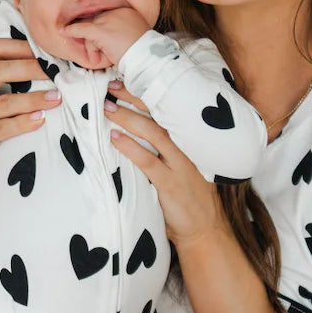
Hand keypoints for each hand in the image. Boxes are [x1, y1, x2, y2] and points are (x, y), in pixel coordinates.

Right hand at [0, 37, 61, 182]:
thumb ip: (7, 81)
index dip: (21, 47)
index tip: (46, 51)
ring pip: (3, 102)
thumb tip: (48, 64)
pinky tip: (41, 120)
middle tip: (56, 71)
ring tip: (56, 98)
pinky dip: (24, 123)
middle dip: (31, 68)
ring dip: (34, 99)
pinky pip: (2, 128)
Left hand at [65, 6, 150, 70]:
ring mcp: (109, 21)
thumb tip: (105, 37)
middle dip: (93, 39)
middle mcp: (118, 12)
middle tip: (97, 53)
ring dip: (92, 47)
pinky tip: (64, 31)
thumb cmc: (142, 54)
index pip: (105, 17)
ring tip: (103, 58)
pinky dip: (71, 31)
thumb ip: (119, 33)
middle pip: (96, 22)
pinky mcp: (101, 31)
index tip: (96, 39)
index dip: (98, 29)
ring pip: (90, 29)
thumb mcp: (132, 39)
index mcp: (128, 12)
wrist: (147, 60)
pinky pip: (82, 30)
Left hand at [103, 80, 225, 249]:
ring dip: (128, 119)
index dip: (146, 94)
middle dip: (134, 98)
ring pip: (154, 134)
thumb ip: (166, 152)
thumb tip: (134, 132)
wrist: (204, 230)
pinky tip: (115, 139)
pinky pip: (149, 162)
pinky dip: (130, 148)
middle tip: (111, 86)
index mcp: (188, 142)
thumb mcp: (182, 169)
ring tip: (107, 109)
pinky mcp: (172, 185)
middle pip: (160, 115)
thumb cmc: (189, 199)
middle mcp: (187, 149)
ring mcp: (180, 166)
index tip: (124, 81)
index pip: (167, 110)